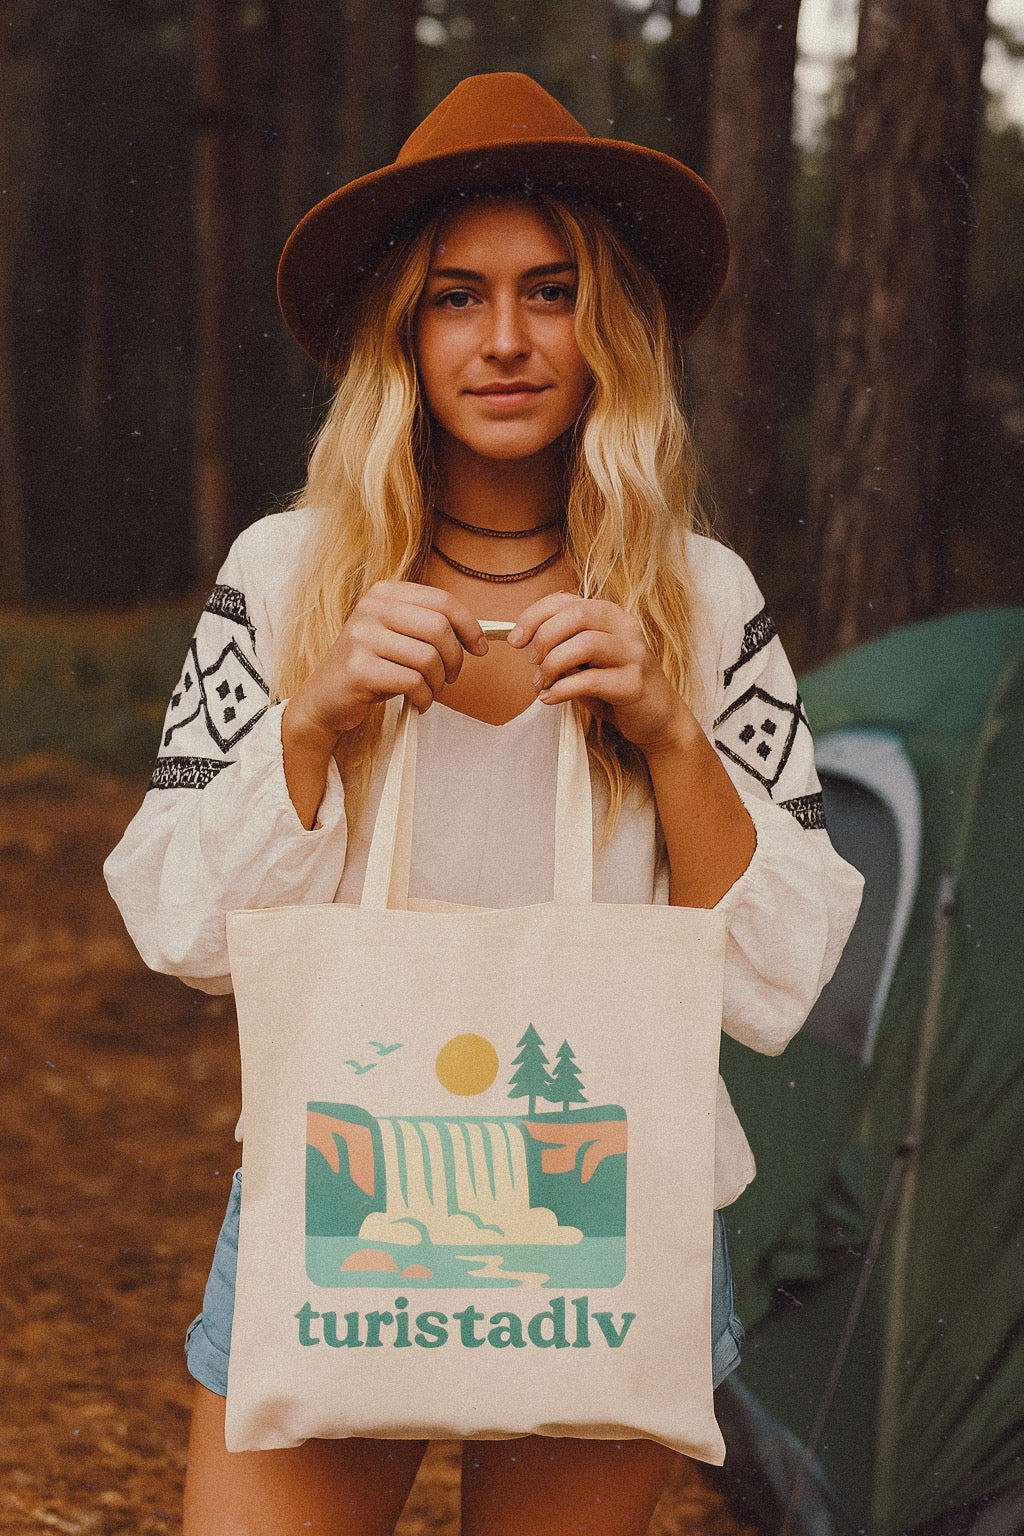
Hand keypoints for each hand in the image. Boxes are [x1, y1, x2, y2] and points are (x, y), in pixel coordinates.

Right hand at [285, 581, 486, 748]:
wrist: (324, 699)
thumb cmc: (371, 667)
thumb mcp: (397, 636)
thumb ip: (430, 627)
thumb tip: (480, 637)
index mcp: (384, 593)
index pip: (442, 601)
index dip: (469, 626)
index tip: (480, 648)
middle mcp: (370, 608)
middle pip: (439, 628)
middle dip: (455, 659)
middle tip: (450, 677)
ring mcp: (362, 637)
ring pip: (428, 658)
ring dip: (438, 683)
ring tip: (429, 691)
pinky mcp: (359, 669)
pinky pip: (412, 682)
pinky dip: (424, 698)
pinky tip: (418, 703)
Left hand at [508, 593, 696, 755]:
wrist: (659, 719)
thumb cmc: (615, 687)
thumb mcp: (586, 660)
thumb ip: (562, 646)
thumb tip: (522, 641)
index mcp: (609, 615)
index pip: (565, 600)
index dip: (534, 616)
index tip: (514, 640)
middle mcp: (625, 627)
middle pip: (576, 614)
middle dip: (544, 638)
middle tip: (533, 664)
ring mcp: (633, 654)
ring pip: (585, 644)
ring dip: (553, 665)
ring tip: (542, 684)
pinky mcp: (634, 683)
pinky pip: (591, 680)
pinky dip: (562, 690)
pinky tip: (549, 699)